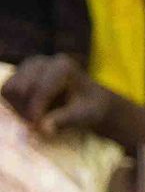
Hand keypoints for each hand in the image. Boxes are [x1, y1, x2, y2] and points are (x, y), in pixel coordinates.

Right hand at [2, 54, 121, 139]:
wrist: (89, 101)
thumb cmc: (90, 108)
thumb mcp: (85, 115)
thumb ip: (65, 120)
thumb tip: (44, 129)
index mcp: (62, 66)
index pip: (41, 88)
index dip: (37, 109)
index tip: (36, 126)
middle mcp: (41, 62)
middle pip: (21, 88)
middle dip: (27, 109)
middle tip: (38, 125)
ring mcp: (27, 67)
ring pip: (10, 89)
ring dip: (19, 108)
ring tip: (37, 119)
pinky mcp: (18, 75)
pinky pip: (6, 92)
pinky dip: (15, 105)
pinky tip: (31, 113)